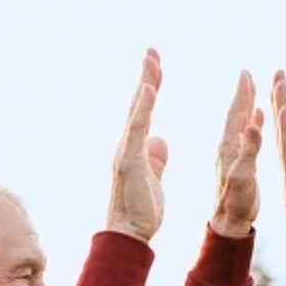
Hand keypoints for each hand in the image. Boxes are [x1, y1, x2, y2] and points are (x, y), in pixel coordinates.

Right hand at [106, 49, 169, 241]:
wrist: (129, 235)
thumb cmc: (141, 211)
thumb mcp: (153, 177)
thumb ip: (156, 157)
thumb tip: (160, 140)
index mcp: (135, 147)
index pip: (144, 110)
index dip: (151, 86)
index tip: (158, 65)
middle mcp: (126, 145)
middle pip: (137, 104)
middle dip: (145, 76)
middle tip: (152, 50)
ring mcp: (125, 151)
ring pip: (136, 111)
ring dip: (144, 84)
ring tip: (152, 61)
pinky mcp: (128, 161)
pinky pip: (136, 129)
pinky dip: (143, 108)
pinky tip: (150, 88)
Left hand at [209, 70, 263, 237]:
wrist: (230, 221)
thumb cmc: (236, 202)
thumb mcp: (243, 175)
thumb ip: (249, 149)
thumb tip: (251, 123)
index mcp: (229, 146)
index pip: (236, 113)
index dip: (242, 93)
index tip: (246, 73)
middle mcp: (229, 146)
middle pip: (237, 113)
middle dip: (244, 92)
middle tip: (248, 73)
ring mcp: (234, 154)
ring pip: (242, 122)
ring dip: (248, 104)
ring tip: (253, 87)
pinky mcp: (240, 162)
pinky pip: (247, 136)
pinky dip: (253, 122)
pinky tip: (257, 116)